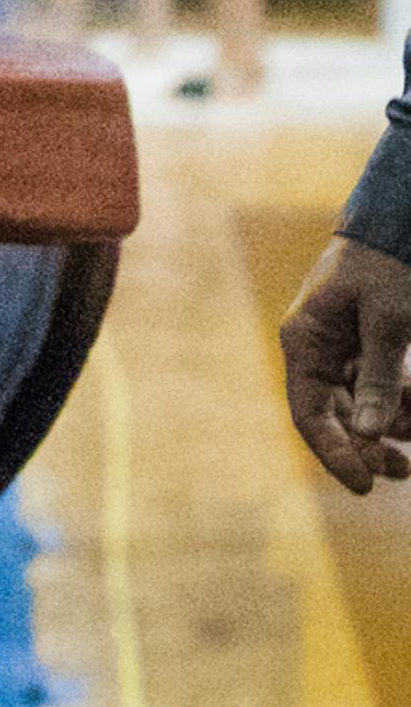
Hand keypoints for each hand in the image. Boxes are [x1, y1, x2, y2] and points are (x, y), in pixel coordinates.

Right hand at [282, 234, 410, 489]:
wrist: (399, 221)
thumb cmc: (387, 264)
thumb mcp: (388, 320)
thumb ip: (380, 378)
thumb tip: (372, 437)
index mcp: (305, 340)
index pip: (309, 413)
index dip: (335, 453)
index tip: (366, 485)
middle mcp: (317, 351)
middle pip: (335, 418)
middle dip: (370, 447)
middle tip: (405, 470)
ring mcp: (341, 351)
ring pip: (362, 410)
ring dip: (392, 427)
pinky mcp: (366, 349)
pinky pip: (379, 391)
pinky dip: (402, 405)